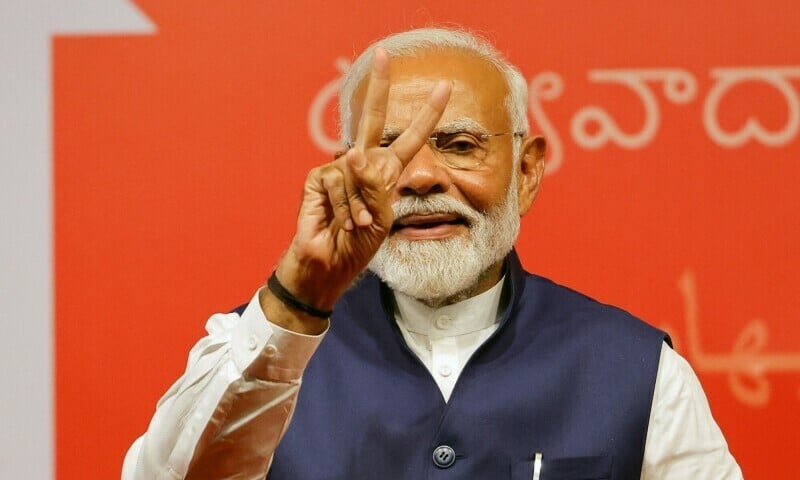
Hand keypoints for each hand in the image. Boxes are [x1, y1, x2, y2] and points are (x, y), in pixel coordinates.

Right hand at [270, 47, 450, 322]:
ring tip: (355, 227)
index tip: (445, 88)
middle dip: (379, 87)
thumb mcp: (381, 219)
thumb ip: (375, 186)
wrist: (329, 269)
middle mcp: (362, 167)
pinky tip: (339, 222)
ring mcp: (338, 171)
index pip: (409, 139)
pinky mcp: (316, 180)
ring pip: (355, 170)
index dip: (426, 115)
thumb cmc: (358, 248)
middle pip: (371, 121)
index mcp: (386, 175)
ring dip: (359, 206)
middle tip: (383, 53)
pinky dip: (342, 205)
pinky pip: (336, 181)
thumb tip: (354, 152)